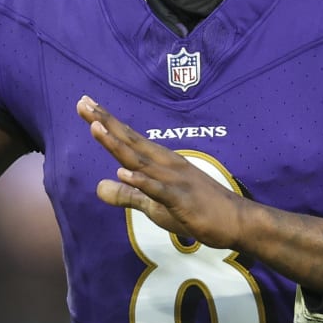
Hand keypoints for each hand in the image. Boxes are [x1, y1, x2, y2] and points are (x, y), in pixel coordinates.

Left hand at [81, 95, 247, 248]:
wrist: (238, 221)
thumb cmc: (199, 210)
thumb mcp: (156, 205)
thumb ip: (128, 195)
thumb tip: (99, 186)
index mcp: (160, 163)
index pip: (128, 139)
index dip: (106, 122)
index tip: (86, 104)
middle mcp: (166, 165)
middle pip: (130, 141)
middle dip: (106, 122)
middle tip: (83, 102)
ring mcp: (175, 181)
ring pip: (141, 161)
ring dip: (118, 145)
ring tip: (96, 127)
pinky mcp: (182, 200)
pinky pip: (159, 190)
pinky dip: (141, 181)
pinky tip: (124, 172)